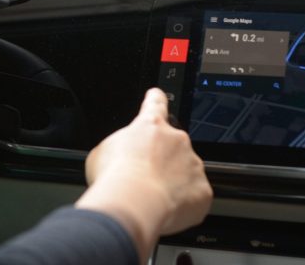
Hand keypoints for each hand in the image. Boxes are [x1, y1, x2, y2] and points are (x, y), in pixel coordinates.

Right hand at [76, 88, 212, 260]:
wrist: (134, 202)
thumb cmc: (115, 175)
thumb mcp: (102, 152)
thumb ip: (118, 147)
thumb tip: (118, 157)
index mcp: (150, 126)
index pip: (155, 104)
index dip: (156, 99)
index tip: (157, 95)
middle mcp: (176, 140)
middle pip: (172, 145)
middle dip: (161, 160)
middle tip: (143, 179)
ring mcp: (192, 164)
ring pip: (185, 172)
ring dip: (173, 183)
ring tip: (152, 199)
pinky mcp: (202, 189)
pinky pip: (195, 196)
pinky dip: (184, 204)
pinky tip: (166, 210)